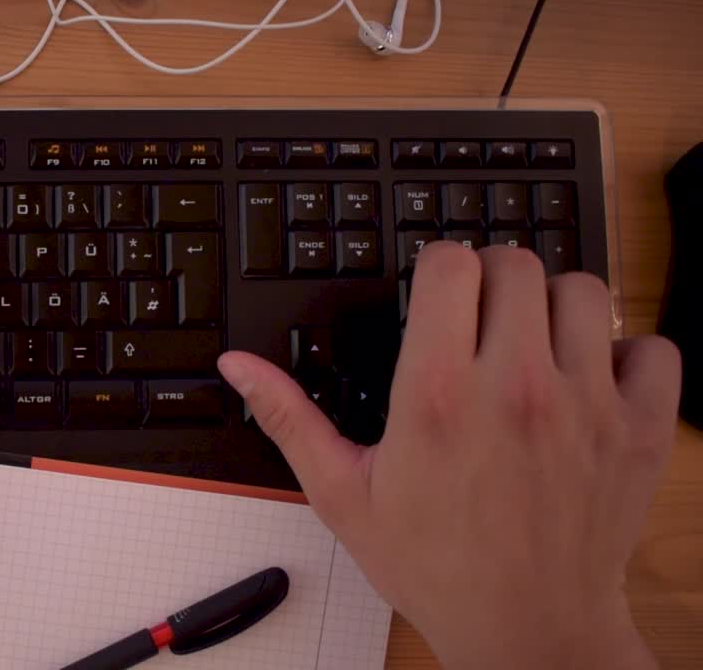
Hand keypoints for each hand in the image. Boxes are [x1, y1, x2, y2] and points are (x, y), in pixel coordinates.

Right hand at [219, 242, 679, 669]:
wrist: (526, 630)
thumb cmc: (434, 565)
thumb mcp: (342, 494)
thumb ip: (288, 417)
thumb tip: (238, 364)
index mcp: (437, 396)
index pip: (450, 265)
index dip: (438, 267)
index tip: (434, 294)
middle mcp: (516, 389)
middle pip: (517, 263)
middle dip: (491, 278)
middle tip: (478, 319)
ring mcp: (586, 406)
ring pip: (584, 291)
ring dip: (555, 305)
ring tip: (532, 343)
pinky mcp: (638, 431)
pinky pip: (654, 347)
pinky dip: (627, 352)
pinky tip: (591, 379)